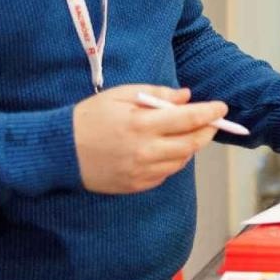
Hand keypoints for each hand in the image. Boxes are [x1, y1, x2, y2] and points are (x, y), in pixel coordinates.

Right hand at [74, 84, 223, 193]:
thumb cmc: (89, 117)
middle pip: (192, 143)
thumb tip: (186, 96)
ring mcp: (142, 172)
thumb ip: (155, 94)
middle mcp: (145, 151)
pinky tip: (165, 149)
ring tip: (186, 133)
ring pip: (181, 160)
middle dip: (207, 131)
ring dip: (190, 146)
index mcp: (141, 124)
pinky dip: (172, 160)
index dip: (210, 113)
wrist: (58, 151)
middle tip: (212, 122)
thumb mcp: (119, 95)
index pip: (188, 118)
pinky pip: (166, 173)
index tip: (222, 107)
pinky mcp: (136, 185)